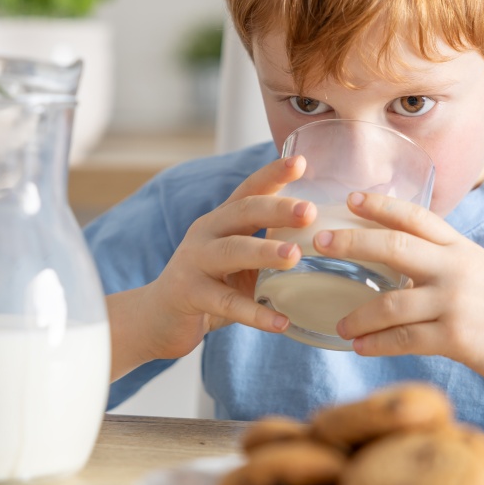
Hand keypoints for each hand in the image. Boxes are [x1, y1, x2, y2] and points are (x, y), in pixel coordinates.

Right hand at [137, 155, 316, 361]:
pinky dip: (255, 313)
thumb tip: (325, 240)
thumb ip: (267, 245)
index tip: (300, 161)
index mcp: (222, 220)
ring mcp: (194, 262)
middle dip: (277, 209)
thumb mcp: (237, 259)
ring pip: (231, 251)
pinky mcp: (189, 294)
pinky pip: (226, 303)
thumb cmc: (210, 285)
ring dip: (264, 252)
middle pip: (242, 212)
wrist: (159, 318)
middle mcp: (206, 233)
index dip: (272, 174)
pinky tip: (281, 323)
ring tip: (295, 256)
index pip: (249, 190)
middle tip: (309, 211)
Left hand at [321, 191, 483, 398]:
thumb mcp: (481, 272)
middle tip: (319, 242)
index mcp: (461, 248)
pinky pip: (404, 339)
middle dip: (351, 241)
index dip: (381, 205)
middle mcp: (456, 267)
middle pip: (393, 245)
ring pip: (390, 302)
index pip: (416, 216)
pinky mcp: (457, 337)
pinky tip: (361, 347)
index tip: (351, 197)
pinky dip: (377, 343)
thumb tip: (402, 263)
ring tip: (340, 325)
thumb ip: (445, 262)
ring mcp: (455, 301)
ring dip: (358, 315)